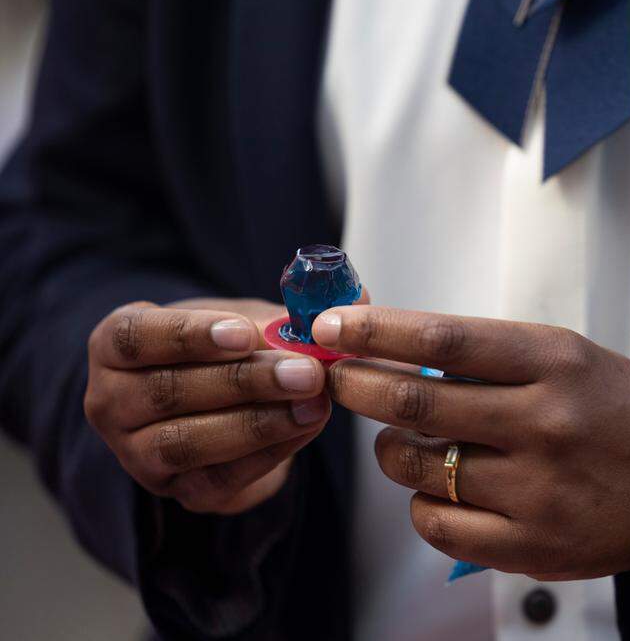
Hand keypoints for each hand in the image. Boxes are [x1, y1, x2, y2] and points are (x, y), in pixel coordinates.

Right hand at [84, 298, 330, 514]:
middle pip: (168, 392)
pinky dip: (268, 453)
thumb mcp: (245, 318)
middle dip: (245, 381)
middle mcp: (110, 402)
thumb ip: (291, 311)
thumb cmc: (223, 350)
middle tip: (306, 371)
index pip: (134, 337)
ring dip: (258, 423)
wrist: (215, 406)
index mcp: (115, 345)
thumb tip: (359, 298)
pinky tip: (307, 428)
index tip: (246, 333)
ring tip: (315, 403)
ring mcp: (136, 454)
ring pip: (187, 442)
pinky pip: (218, 478)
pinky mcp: (177, 491)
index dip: (189, 335)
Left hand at [314, 306, 629, 579]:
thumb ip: (487, 357)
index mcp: (555, 362)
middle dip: (358, 385)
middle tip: (336, 377)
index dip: (377, 331)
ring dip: (390, 450)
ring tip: (402, 440)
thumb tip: (391, 352)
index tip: (335, 327)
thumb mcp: (565, 358)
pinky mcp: (532, 546)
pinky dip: (420, 503)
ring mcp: (538, 489)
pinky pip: (438, 525)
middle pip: (416, 403)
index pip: (443, 340)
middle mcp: (545, 423)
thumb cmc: (613, 410)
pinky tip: (437, 488)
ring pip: (418, 468)